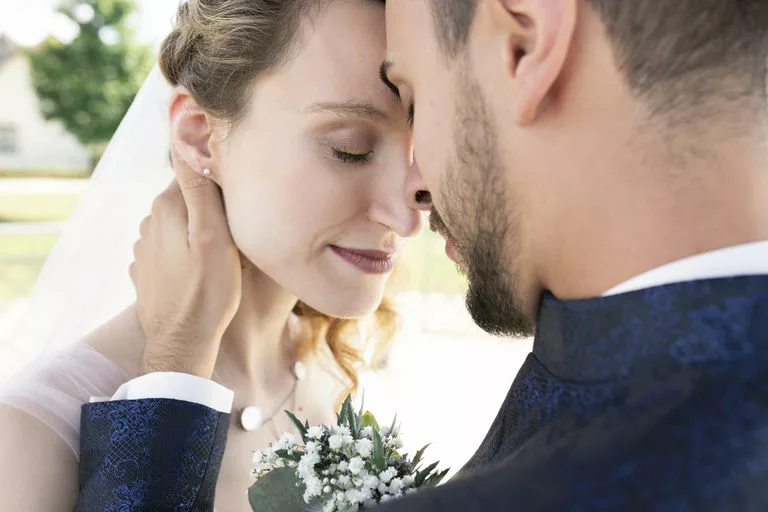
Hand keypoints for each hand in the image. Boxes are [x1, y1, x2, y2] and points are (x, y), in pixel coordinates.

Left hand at [130, 153, 241, 377]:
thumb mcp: (214, 236)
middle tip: (236, 231)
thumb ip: (200, 189)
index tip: (238, 201)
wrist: (182, 341)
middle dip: (209, 208)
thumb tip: (186, 142)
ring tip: (221, 255)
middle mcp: (150, 222)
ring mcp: (144, 248)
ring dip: (198, 232)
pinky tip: (201, 272)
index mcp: (167, 207)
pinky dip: (186, 254)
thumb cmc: (208, 290)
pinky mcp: (146, 270)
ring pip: (180, 225)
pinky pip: (172, 250)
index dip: (219, 183)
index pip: (193, 173)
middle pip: (187, 199)